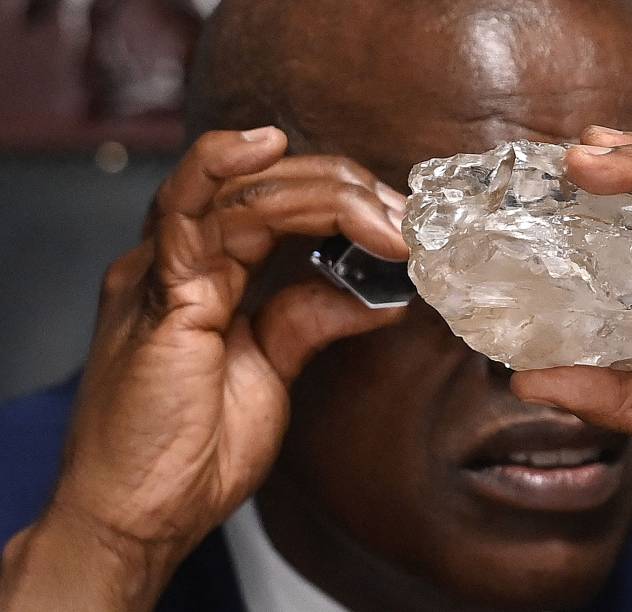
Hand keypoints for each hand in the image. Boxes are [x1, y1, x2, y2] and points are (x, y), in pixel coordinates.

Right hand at [0, 127, 408, 610]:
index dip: (343, 205)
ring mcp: (163, 272)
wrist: (138, 518)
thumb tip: (374, 291)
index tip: (402, 227)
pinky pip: (183, 209)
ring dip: (322, 192)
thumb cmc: (187, 454)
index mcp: (202, 277)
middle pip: (265, 190)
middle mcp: (177, 262)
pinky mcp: (158, 294)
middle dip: (347, 195)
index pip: (275, 208)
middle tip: (407, 221)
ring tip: (383, 215)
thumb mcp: (270, 369)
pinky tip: (266, 147)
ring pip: (241, 192)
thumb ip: (309, 317)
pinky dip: (222, 166)